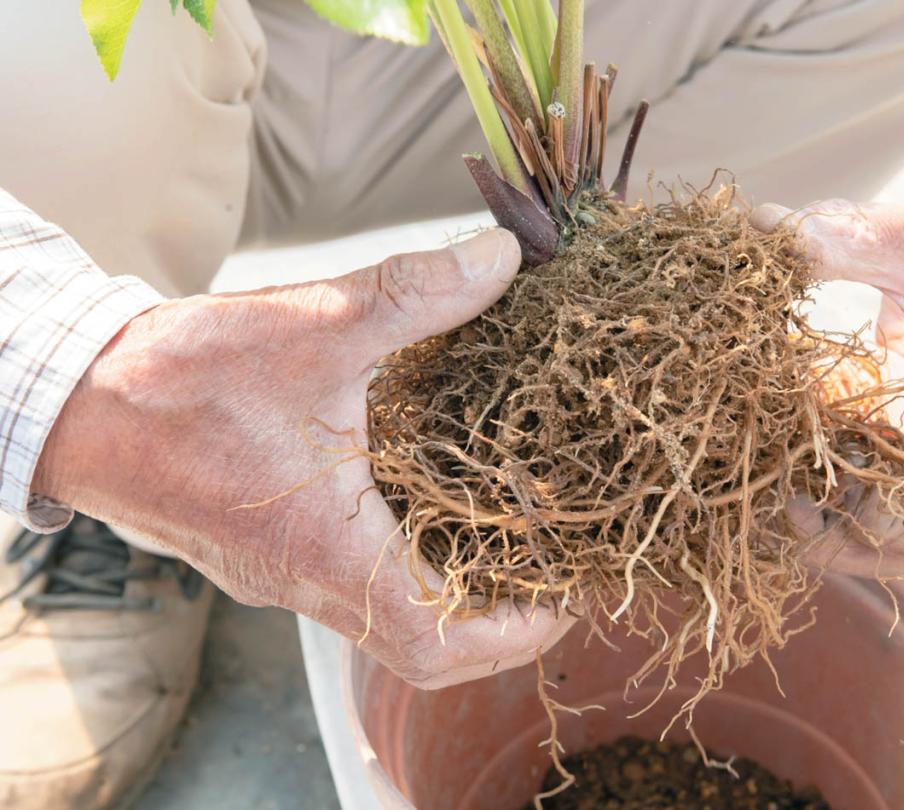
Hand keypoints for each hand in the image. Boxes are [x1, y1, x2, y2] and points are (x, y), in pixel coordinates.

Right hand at [32, 230, 573, 688]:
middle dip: (499, 622)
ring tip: (513, 540)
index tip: (566, 600)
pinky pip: (354, 586)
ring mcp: (282, 576)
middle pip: (424, 647)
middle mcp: (305, 582)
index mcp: (324, 549)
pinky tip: (436, 505)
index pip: (437, 644)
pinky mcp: (266, 554)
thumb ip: (417, 292)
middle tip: (554, 571)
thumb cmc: (178, 377)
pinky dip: (409, 565)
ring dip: (455, 595)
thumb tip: (502, 259)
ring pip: (388, 619)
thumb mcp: (315, 322)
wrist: (73, 400)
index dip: (514, 632)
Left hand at [752, 151, 903, 575]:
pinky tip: (789, 427)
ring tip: (776, 476)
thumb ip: (844, 236)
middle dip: (847, 531)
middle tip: (781, 500)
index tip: (815, 526)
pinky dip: (838, 447)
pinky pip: (878, 445)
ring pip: (892, 491)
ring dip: (838, 496)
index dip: (886, 546)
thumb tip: (760, 227)